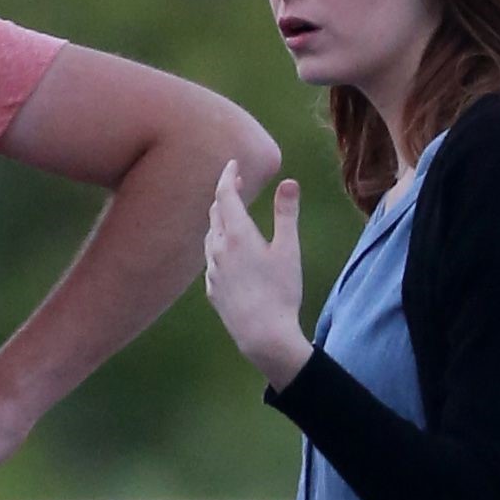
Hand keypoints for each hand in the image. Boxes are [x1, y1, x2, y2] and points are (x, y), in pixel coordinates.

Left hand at [204, 161, 310, 387]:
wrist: (263, 336)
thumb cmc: (281, 292)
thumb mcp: (289, 250)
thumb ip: (286, 214)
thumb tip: (289, 182)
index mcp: (237, 235)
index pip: (225, 194)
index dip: (227, 176)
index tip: (233, 163)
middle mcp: (218, 250)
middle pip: (215, 213)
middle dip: (224, 195)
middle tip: (236, 183)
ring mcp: (212, 271)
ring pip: (210, 236)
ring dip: (220, 221)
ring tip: (231, 215)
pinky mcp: (212, 290)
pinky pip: (211, 260)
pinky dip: (218, 246)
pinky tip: (228, 252)